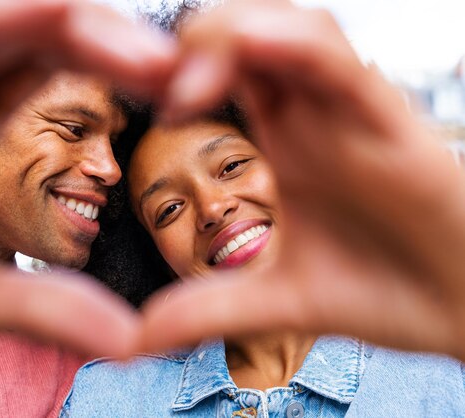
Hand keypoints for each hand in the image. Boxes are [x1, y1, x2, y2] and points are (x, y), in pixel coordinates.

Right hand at [0, 0, 173, 359]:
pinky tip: (50, 15)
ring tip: (146, 53)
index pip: (56, 76)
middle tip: (184, 72)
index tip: (182, 94)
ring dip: (72, 29)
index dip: (122, 75)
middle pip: (42, 41)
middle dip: (116, 48)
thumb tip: (129, 337)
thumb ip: (42, 305)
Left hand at [141, 0, 464, 360]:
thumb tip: (139, 337)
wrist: (463, 314)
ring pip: (289, 30)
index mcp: (283, 140)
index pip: (220, 74)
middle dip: (191, 46)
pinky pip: (336, 65)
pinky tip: (248, 47)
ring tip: (183, 86)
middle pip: (245, 37)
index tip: (131, 97)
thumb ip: (209, 310)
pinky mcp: (390, 122)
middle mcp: (312, 116)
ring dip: (229, 37)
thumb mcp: (278, 300)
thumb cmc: (383, 291)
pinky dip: (292, 47)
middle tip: (151, 87)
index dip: (170, 71)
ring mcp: (348, 114)